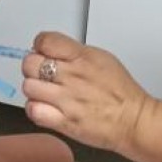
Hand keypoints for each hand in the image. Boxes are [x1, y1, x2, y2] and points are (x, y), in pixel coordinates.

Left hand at [21, 32, 152, 152]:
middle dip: (32, 67)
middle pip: (30, 63)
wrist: (133, 119)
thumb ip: (74, 52)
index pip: (45, 41)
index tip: (43, 51)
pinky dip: (35, 109)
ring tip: (45, 93)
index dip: (40, 45)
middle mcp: (72, 76)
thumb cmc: (120, 91)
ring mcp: (67, 99)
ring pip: (29, 87)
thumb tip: (52, 49)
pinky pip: (34, 111)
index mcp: (82, 57)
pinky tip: (45, 108)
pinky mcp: (64, 121)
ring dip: (34, 90)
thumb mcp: (101, 58)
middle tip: (41, 73)